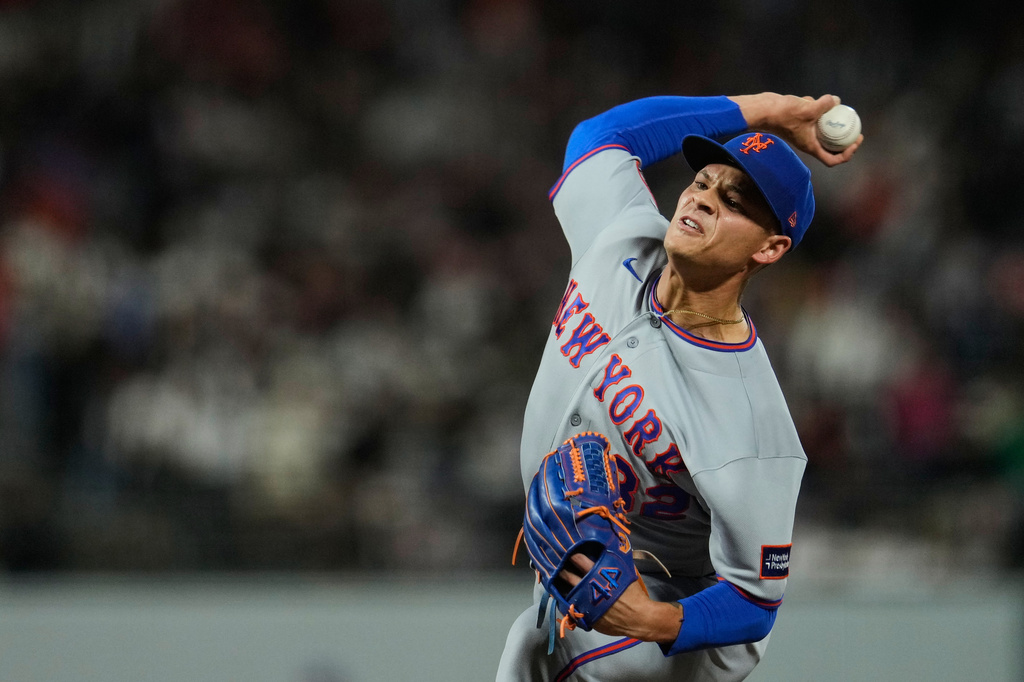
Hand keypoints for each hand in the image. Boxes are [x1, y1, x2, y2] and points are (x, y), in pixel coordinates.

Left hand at [558, 553, 682, 642]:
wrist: (639, 619)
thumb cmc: (634, 594)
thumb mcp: (626, 573)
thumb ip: (614, 563)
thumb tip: (608, 551)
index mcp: (598, 575)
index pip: (579, 559)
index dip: (572, 554)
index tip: (566, 550)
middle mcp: (588, 589)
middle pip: (568, 576)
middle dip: (561, 569)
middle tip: (556, 565)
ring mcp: (585, 605)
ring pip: (565, 593)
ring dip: (561, 587)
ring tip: (556, 581)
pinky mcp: (585, 617)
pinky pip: (571, 609)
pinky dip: (567, 603)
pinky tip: (564, 599)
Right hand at [730, 92, 862, 166]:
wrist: (763, 110)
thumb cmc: (783, 115)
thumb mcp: (808, 108)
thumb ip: (825, 105)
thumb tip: (836, 100)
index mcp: (811, 146)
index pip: (832, 159)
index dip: (847, 153)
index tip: (856, 140)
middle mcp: (808, 141)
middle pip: (830, 146)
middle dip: (843, 137)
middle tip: (854, 126)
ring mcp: (802, 132)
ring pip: (821, 130)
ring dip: (828, 120)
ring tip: (834, 107)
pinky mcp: (797, 122)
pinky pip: (812, 118)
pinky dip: (815, 109)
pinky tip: (813, 99)